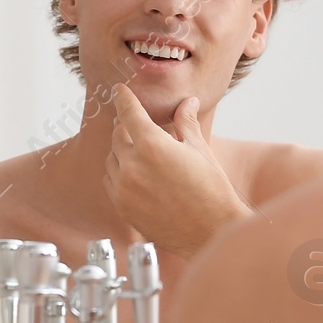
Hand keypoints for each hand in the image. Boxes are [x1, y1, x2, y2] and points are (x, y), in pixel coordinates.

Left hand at [104, 85, 250, 259]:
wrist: (211, 231)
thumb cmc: (211, 190)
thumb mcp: (200, 150)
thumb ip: (186, 122)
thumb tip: (188, 102)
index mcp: (152, 145)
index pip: (128, 112)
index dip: (123, 97)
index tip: (118, 90)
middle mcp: (132, 165)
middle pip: (117, 135)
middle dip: (126, 127)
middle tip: (136, 125)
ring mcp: (124, 188)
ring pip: (111, 159)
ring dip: (121, 151)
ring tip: (140, 154)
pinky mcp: (122, 207)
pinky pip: (110, 181)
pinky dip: (118, 173)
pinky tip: (135, 175)